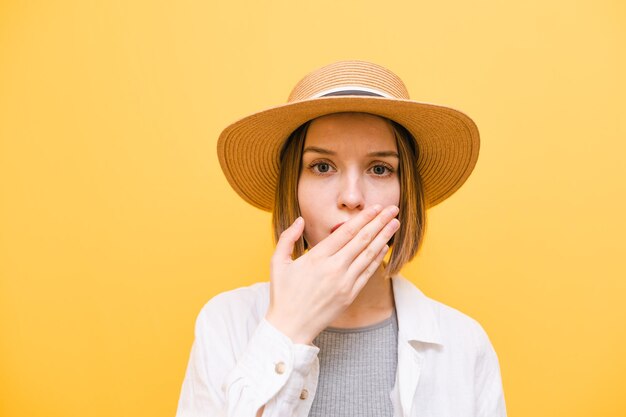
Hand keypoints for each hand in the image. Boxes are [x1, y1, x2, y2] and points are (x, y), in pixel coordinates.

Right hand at [265, 204, 399, 344]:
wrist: (291, 327)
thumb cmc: (283, 295)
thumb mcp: (277, 263)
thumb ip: (287, 238)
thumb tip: (299, 220)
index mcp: (316, 257)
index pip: (346, 232)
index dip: (363, 218)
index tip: (376, 207)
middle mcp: (334, 268)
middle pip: (362, 240)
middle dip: (379, 222)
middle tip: (393, 208)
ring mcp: (344, 282)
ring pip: (368, 255)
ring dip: (383, 237)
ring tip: (395, 223)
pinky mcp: (350, 295)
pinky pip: (367, 272)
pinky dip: (378, 258)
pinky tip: (385, 246)